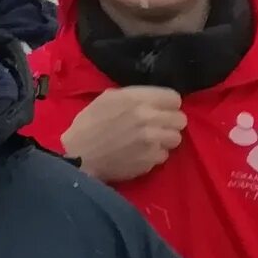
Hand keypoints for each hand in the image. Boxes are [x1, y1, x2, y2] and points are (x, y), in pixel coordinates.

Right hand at [61, 87, 186, 182]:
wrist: (77, 157)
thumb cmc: (88, 125)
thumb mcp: (106, 99)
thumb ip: (133, 96)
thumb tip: (151, 100)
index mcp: (136, 99)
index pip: (174, 98)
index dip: (167, 104)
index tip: (160, 109)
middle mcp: (148, 118)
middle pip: (180, 119)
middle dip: (170, 122)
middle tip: (157, 126)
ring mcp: (151, 142)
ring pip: (176, 138)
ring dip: (165, 140)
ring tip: (150, 141)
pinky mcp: (149, 161)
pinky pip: (164, 156)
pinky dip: (154, 155)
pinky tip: (140, 154)